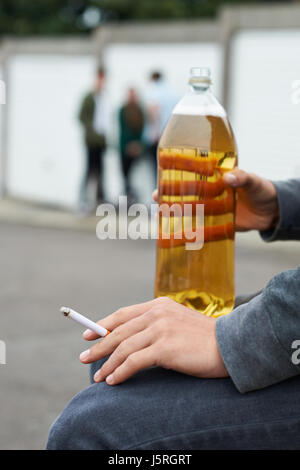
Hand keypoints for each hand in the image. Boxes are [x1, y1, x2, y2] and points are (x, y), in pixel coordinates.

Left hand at [80, 297, 227, 384]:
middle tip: (84, 357)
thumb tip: (130, 341)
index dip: (103, 325)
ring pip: (123, 348)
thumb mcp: (178, 323)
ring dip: (107, 364)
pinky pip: (134, 362)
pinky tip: (113, 381)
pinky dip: (120, 372)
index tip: (88, 334)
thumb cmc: (205, 338)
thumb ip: (156, 325)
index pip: (123, 314)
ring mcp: (160, 329)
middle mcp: (157, 313)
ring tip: (98, 377)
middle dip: (98, 346)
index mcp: (159, 305)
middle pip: (119, 331)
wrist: (231, 345)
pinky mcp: (164, 347)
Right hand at [152, 169, 278, 231]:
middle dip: (171, 194)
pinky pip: (201, 228)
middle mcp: (212, 191)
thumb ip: (243, 178)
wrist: (272, 212)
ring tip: (161, 216)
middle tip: (156, 196)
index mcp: (218, 175)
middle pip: (187, 191)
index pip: (195, 169)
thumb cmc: (263, 191)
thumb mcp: (255, 181)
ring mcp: (213, 208)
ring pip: (190, 209)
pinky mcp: (217, 224)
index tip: (163, 167)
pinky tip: (176, 236)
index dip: (179, 168)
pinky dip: (190, 233)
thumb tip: (228, 178)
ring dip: (176, 213)